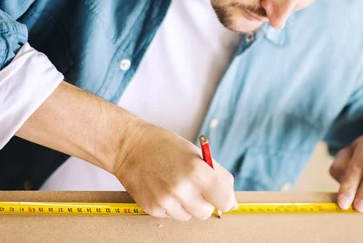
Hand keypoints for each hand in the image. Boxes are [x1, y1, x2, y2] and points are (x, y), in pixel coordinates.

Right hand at [112, 120, 237, 220]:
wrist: (130, 146)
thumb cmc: (165, 146)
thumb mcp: (196, 154)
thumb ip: (219, 177)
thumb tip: (232, 203)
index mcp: (197, 171)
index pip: (224, 202)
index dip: (223, 198)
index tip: (219, 194)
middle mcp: (181, 188)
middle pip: (206, 213)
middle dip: (204, 201)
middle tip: (193, 186)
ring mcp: (165, 201)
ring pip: (188, 216)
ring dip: (186, 205)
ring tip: (175, 184)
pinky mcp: (151, 208)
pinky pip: (171, 215)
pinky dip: (170, 206)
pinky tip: (162, 188)